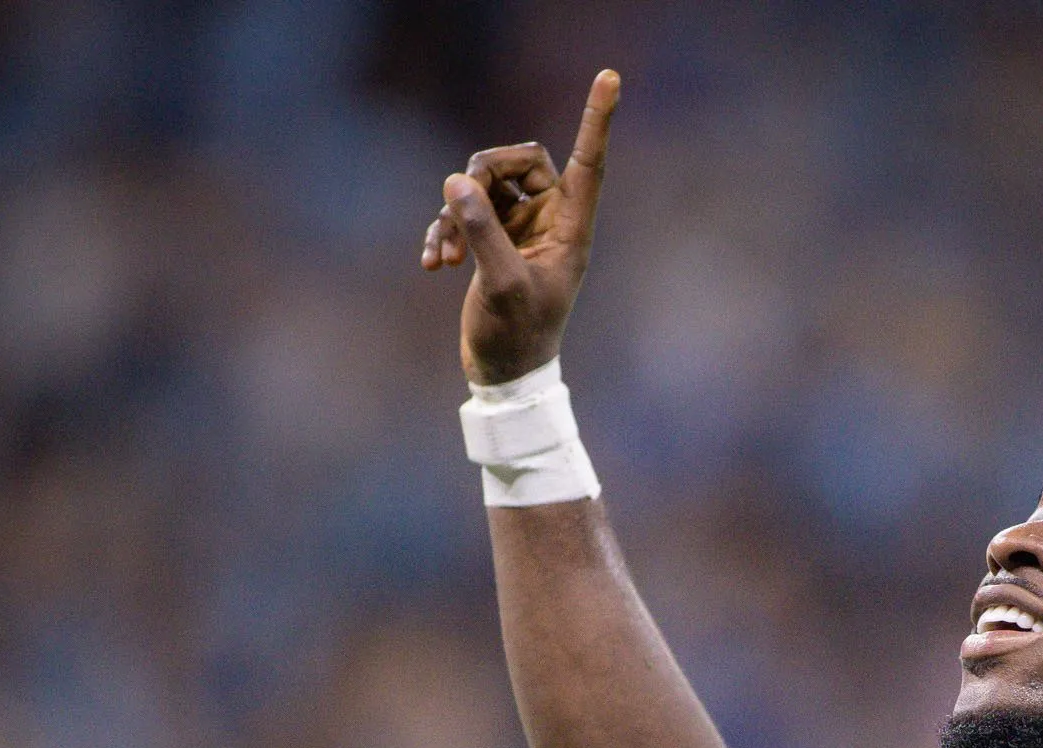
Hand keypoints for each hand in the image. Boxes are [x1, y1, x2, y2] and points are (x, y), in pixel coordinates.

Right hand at [422, 70, 619, 384]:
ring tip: (445, 256)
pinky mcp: (491, 240)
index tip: (609, 77)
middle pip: (517, 161)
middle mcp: (550, 221)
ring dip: (455, 212)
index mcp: (572, 228)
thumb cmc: (518, 337)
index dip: (597, 119)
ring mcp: (519, 228)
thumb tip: (457, 180)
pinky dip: (444, 231)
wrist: (503, 376)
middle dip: (481, 177)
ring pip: (484, 186)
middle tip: (456, 208)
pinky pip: (464, 212)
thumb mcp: (501, 283)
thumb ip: (481, 231)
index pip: (588, 161)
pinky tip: (433, 264)